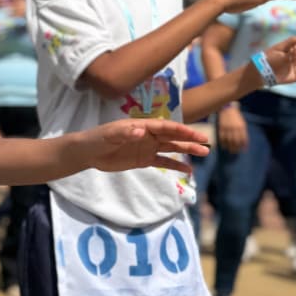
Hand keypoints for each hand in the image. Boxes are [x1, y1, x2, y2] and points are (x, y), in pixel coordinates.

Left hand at [82, 119, 209, 173]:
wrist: (88, 152)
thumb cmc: (98, 139)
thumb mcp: (110, 135)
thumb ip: (126, 132)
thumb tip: (141, 131)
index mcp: (142, 126)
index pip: (165, 127)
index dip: (180, 129)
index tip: (195, 133)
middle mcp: (148, 135)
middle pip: (172, 136)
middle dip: (189, 139)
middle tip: (207, 142)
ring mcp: (147, 147)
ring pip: (171, 148)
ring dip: (186, 150)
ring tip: (204, 153)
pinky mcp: (144, 160)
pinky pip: (163, 162)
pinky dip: (175, 165)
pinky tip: (188, 169)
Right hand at [217, 108, 247, 152]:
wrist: (227, 109)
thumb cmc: (236, 117)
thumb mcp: (242, 123)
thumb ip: (243, 132)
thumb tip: (244, 142)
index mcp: (241, 127)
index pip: (243, 139)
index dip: (244, 145)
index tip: (243, 150)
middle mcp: (234, 129)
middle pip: (236, 141)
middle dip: (236, 148)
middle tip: (235, 152)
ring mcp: (227, 128)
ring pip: (228, 141)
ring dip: (229, 147)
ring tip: (230, 151)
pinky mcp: (221, 128)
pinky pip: (222, 138)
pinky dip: (223, 143)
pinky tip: (224, 146)